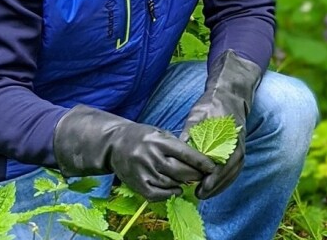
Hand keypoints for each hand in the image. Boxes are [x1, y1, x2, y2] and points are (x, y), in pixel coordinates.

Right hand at [54, 105, 215, 200]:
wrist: (114, 144)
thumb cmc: (142, 137)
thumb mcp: (160, 133)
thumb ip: (177, 145)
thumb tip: (199, 158)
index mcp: (159, 141)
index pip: (185, 153)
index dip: (201, 162)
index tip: (212, 167)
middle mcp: (151, 156)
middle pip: (180, 171)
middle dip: (195, 175)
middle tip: (203, 176)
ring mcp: (143, 170)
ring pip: (170, 183)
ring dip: (183, 184)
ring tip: (189, 181)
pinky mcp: (136, 183)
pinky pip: (157, 194)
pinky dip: (169, 194)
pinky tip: (175, 189)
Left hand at [181, 50, 262, 198]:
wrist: (230, 96)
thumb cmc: (212, 104)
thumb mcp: (198, 114)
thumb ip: (190, 131)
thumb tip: (179, 147)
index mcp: (227, 139)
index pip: (220, 166)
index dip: (210, 179)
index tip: (199, 188)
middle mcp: (237, 147)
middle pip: (227, 173)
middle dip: (213, 186)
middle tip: (199, 194)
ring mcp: (240, 150)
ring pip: (232, 174)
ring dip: (219, 185)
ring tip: (205, 193)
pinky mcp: (239, 151)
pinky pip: (234, 170)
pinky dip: (225, 180)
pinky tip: (214, 185)